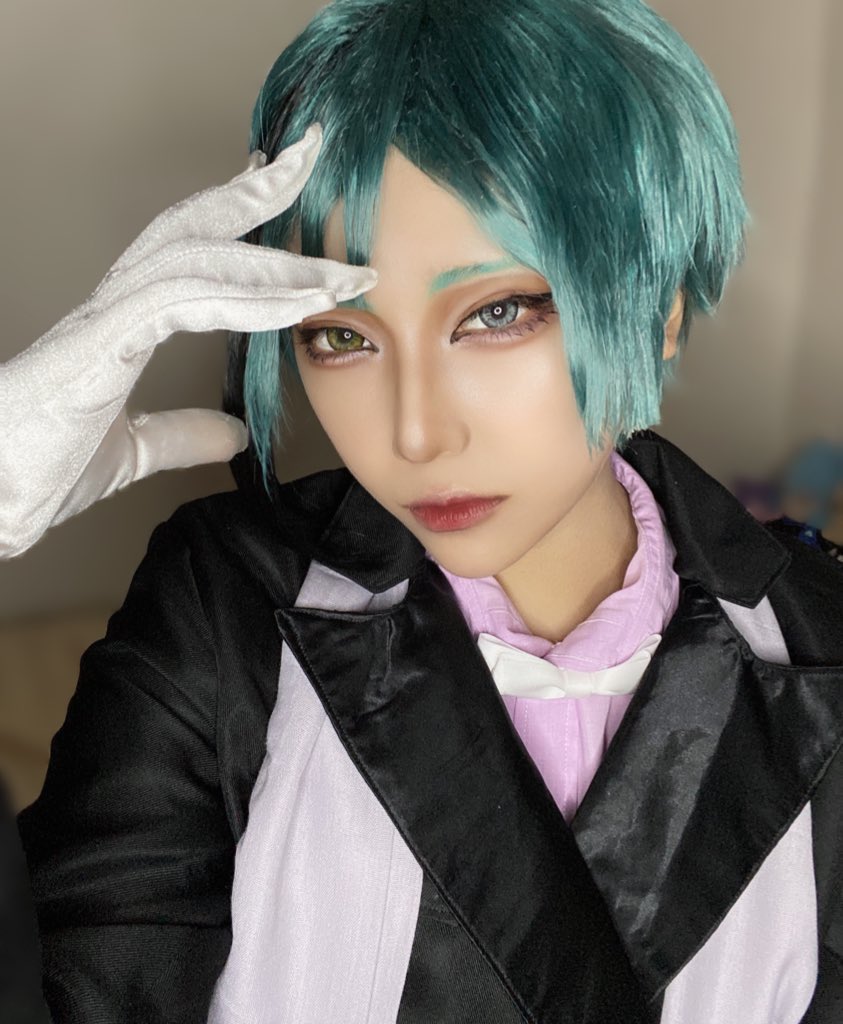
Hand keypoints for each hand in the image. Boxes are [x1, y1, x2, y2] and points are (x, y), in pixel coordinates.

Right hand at [0, 124, 374, 558]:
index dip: (235, 215)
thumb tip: (234, 433)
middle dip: (259, 189)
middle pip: (195, 225)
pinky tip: (300, 304)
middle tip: (311, 156)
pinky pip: (186, 301)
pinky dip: (250, 300)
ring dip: (280, 259)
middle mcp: (116, 304)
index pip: (188, 250)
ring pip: (201, 256)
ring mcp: (107, 318)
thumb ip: (181, 435)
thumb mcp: (132, 452)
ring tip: (344, 267)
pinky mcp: (101, 343)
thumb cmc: (35, 471)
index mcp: (122, 323)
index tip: (278, 188)